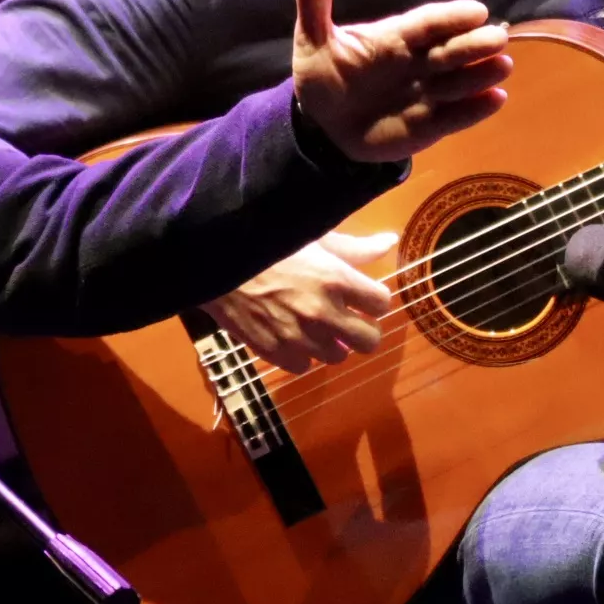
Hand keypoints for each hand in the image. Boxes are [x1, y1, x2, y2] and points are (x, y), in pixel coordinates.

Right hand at [206, 232, 397, 372]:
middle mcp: (323, 313)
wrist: (213, 262)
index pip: (382, 304)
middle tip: (349, 319)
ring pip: (338, 357)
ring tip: (315, 326)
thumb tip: (391, 243)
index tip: (363, 296)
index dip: (373, 299)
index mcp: (336, 279)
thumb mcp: (312, 236)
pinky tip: (291, 335)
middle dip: (363, 329)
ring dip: (332, 343)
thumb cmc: (265, 242)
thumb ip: (354, 247)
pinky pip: (304, 367)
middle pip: (369, 340)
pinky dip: (301, 355)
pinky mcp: (275, 353)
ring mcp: (299, 337)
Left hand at [289, 0, 510, 161]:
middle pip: (448, 51)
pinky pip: (455, 117)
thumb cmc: (325, 74)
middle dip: (472, 45)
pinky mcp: (430, 124)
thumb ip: (315, 2)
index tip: (475, 11)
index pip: (426, 24)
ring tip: (502, 66)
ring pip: (457, 82)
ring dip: (480, 75)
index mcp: (395, 38)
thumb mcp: (314, 39)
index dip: (450, 18)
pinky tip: (496, 99)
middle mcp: (418, 62)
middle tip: (497, 38)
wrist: (322, 124)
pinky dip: (475, 110)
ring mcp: (427, 94)